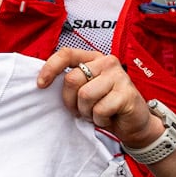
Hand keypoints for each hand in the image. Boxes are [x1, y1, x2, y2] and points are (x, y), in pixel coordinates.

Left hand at [36, 45, 162, 150]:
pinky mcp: (127, 93)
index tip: (41, 85)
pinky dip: (99, 119)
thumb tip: (42, 82)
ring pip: (84, 95)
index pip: (67, 54)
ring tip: (96, 113)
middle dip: (71, 101)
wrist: (134, 123)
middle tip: (82, 109)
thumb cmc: (106, 106)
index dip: (50, 68)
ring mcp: (119, 76)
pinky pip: (99, 110)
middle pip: (72, 79)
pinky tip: (108, 117)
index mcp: (94, 58)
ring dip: (86, 112)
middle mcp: (107, 62)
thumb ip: (72, 82)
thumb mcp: (86, 90)